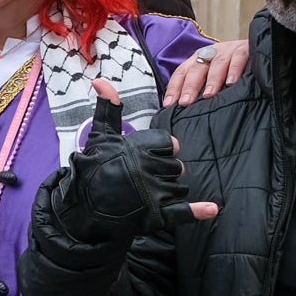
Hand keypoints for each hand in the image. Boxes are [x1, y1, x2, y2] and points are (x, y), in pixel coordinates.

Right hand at [63, 80, 220, 234]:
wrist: (82, 206)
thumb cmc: (93, 167)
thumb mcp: (100, 135)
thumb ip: (108, 108)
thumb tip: (101, 80)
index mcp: (139, 148)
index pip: (170, 144)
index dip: (161, 150)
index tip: (146, 157)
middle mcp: (148, 169)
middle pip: (177, 166)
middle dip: (164, 171)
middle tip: (144, 178)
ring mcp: (153, 193)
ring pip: (180, 186)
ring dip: (171, 190)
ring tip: (148, 193)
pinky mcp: (155, 215)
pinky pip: (183, 211)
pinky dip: (199, 211)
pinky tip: (212, 208)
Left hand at [163, 39, 251, 106]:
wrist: (259, 51)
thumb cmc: (231, 71)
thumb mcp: (213, 78)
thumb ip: (201, 91)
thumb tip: (187, 112)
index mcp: (199, 59)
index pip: (181, 72)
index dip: (174, 88)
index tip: (169, 105)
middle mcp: (211, 53)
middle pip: (196, 69)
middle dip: (190, 86)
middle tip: (186, 102)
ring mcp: (228, 50)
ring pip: (216, 64)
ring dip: (212, 80)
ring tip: (209, 95)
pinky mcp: (245, 49)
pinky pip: (238, 58)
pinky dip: (234, 70)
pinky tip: (232, 83)